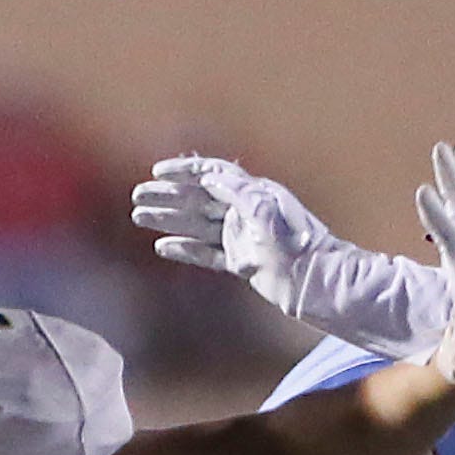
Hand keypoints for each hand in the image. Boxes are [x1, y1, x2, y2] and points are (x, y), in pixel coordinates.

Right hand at [130, 156, 345, 318]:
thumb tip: (209, 175)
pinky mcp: (241, 263)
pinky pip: (206, 253)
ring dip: (168, 220)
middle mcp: (245, 212)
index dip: (184, 171)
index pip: (213, 174)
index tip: (157, 171)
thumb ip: (238, 192)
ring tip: (140, 216)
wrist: (316, 283)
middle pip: (199, 198)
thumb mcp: (267, 212)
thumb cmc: (297, 246)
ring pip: (197, 225)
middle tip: (137, 196)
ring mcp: (242, 238)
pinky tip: (162, 246)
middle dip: (167, 196)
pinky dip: (184, 249)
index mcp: (254, 193)